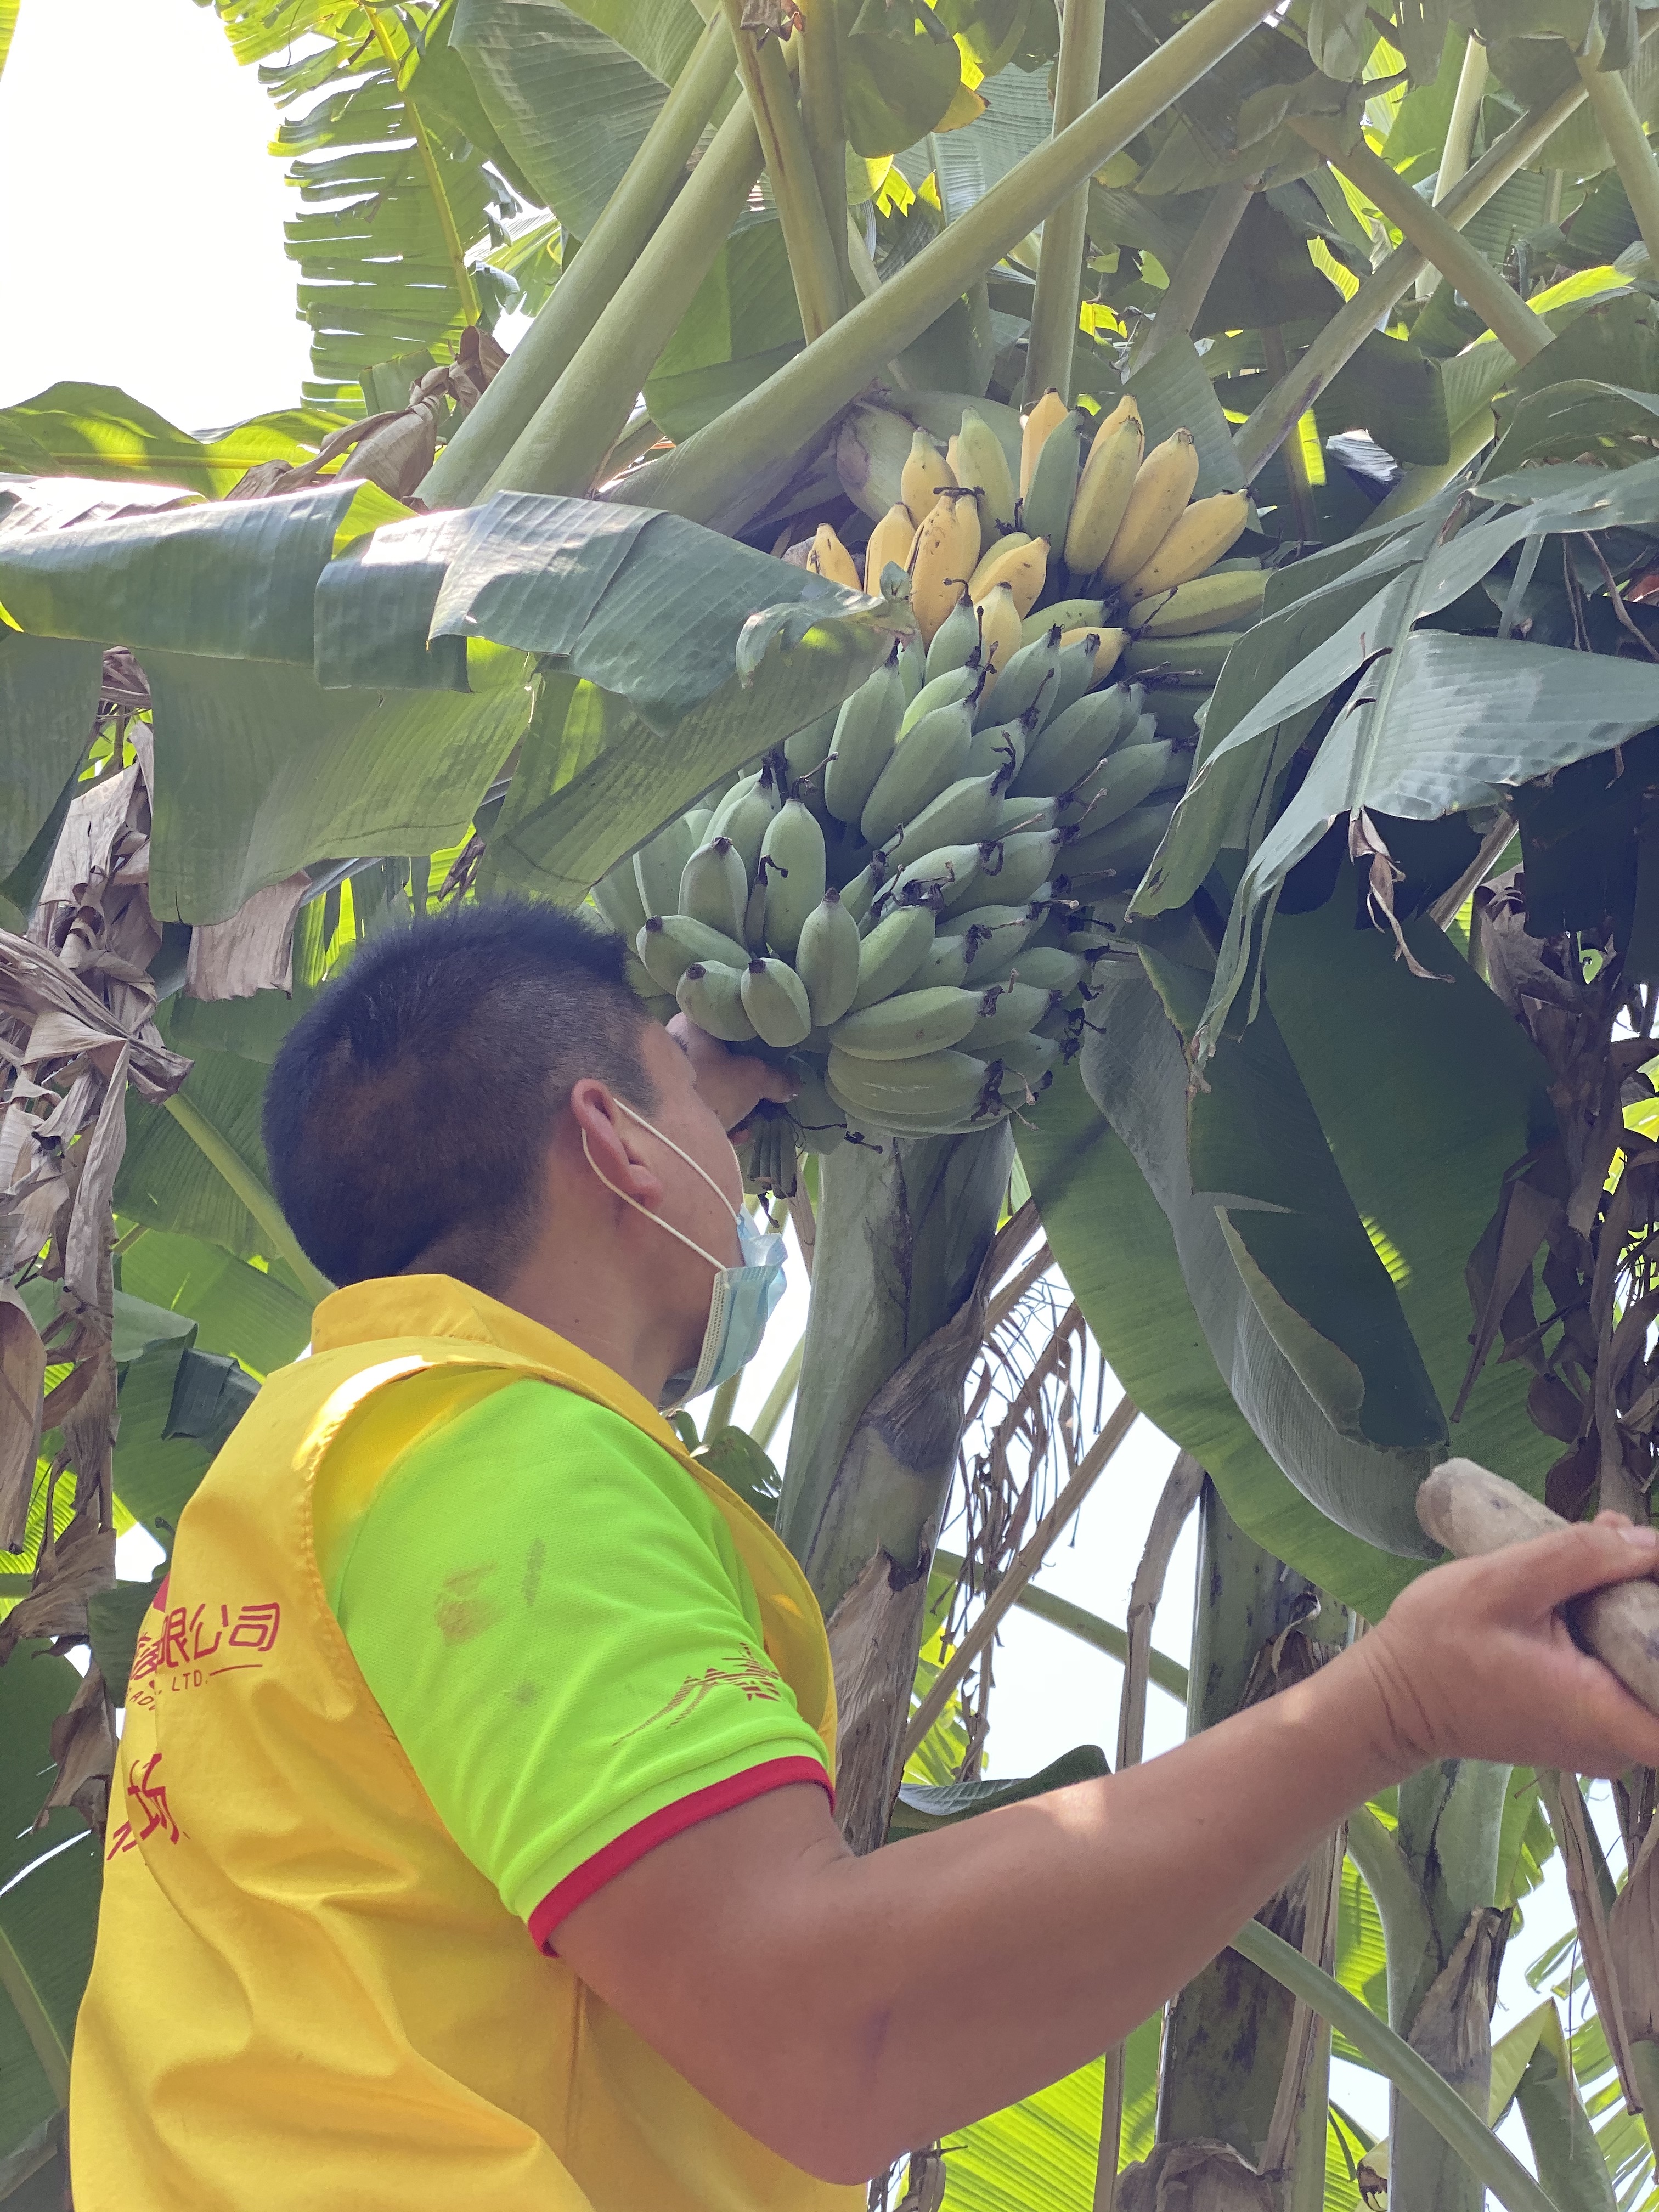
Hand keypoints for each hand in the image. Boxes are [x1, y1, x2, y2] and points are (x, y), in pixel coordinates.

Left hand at [668, 1013, 796, 1137]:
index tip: (769, 1065)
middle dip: (746, 1087)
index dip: (756, 1046)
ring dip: (735, 1107)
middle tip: (763, 1102)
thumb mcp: (754, 1079)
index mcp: (693, 1022)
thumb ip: (778, 1078)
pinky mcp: (665, 1099)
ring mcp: (666, 1071)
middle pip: (724, 1059)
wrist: (668, 1128)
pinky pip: (700, 1101)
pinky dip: (717, 1117)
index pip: (732, 1027)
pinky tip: (733, 1134)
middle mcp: (675, 1040)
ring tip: (747, 1126)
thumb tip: (795, 1084)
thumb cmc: (711, 1087)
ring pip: (713, 1084)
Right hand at [1352, 1513, 1658, 1777]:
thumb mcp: (1502, 1582)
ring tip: (1597, 1555)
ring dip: (1632, 1614)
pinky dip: (1612, 1632)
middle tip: (1619, 1549)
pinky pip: (1622, 1679)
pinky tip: (1579, 1588)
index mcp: (1601, 1712)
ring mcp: (1602, 1742)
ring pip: (1646, 1673)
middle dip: (1649, 1605)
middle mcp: (1614, 1743)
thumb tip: (1650, 1542)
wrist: (1391, 1699)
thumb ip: (1582, 1557)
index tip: (1650, 1590)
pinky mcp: (1586, 1730)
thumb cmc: (1436, 1644)